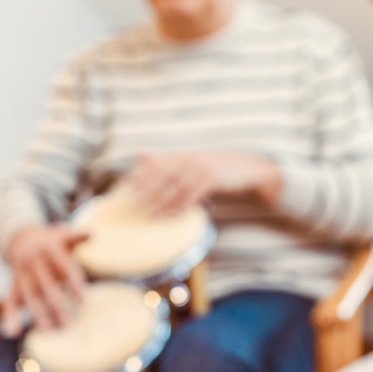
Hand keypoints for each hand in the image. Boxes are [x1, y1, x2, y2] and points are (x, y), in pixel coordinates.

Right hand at [4, 224, 88, 331]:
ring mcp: (22, 275)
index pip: (64, 269)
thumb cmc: (50, 240)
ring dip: (37, 314)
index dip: (73, 285)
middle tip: (68, 323)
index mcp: (50, 249)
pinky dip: (9, 317)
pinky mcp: (13, 285)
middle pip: (46, 286)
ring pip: (30, 296)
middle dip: (56, 305)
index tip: (83, 301)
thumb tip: (93, 234)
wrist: (20, 238)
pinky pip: (9, 301)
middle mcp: (34, 262)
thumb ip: (77, 237)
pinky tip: (13, 333)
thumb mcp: (62, 234)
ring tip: (48, 330)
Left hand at [122, 150, 281, 216]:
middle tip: (131, 201)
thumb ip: (172, 163)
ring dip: (161, 201)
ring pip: (176, 186)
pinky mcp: (212, 178)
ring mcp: (201, 167)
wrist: (248, 168)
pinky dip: (182, 207)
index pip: (156, 162)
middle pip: (162, 172)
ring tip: (149, 214)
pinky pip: (193, 195)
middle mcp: (190, 158)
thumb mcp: (194, 164)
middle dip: (146, 187)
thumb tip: (143, 156)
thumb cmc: (218, 169)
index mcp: (183, 155)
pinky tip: (172, 216)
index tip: (124, 185)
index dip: (140, 174)